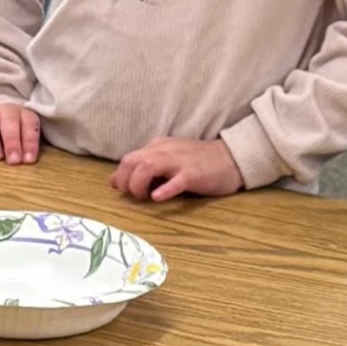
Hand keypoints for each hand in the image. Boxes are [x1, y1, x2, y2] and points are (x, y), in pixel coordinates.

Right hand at [0, 101, 41, 163]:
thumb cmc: (13, 136)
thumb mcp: (24, 137)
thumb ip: (27, 148)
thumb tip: (27, 164)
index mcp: (23, 114)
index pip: (29, 124)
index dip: (30, 142)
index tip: (28, 160)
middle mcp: (5, 111)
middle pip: (9, 122)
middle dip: (12, 142)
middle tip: (14, 161)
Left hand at [110, 133, 242, 202]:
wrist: (232, 157)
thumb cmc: (197, 162)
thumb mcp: (166, 160)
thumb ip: (142, 168)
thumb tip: (114, 181)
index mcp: (157, 147)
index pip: (127, 159)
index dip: (119, 177)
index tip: (123, 192)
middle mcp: (164, 150)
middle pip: (132, 161)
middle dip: (125, 181)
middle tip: (133, 197)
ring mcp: (179, 161)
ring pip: (147, 167)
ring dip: (139, 185)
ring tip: (145, 197)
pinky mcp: (194, 173)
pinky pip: (176, 180)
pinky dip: (164, 189)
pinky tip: (158, 198)